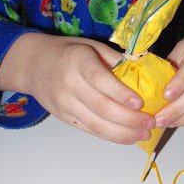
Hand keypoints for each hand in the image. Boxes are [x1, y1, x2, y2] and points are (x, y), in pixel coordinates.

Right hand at [0, 33, 154, 143]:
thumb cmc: (68, 52)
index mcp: (78, 61)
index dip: (121, 93)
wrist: (33, 64)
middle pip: (100, 107)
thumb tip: (144, 71)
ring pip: (95, 124)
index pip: (100, 80)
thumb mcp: (91, 46)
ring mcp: (64, 103)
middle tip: (150, 122)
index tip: (141, 103)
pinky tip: (127, 137)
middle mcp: (69, 84)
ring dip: (122, 133)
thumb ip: (115, 58)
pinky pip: (88, 129)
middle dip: (128, 119)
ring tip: (143, 134)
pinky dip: (109, 136)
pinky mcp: (64, 117)